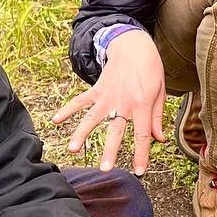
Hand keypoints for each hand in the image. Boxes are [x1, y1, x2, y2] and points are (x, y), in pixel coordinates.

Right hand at [52, 30, 165, 175]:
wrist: (133, 44)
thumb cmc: (150, 68)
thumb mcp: (160, 91)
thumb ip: (158, 116)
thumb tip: (159, 139)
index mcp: (142, 103)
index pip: (142, 134)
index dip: (141, 154)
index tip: (139, 172)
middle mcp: (123, 101)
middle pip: (115, 130)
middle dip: (110, 151)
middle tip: (105, 169)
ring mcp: (107, 96)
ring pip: (92, 118)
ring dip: (81, 134)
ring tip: (73, 149)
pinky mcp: (96, 89)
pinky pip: (80, 101)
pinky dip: (67, 109)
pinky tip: (56, 120)